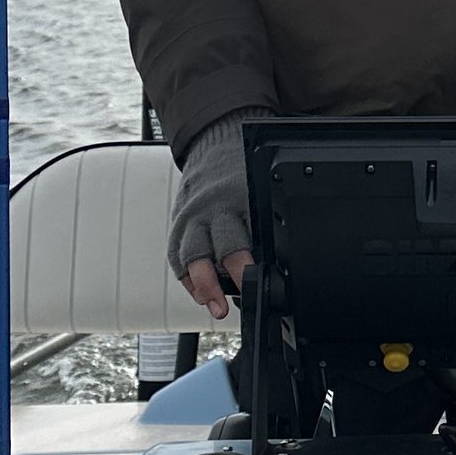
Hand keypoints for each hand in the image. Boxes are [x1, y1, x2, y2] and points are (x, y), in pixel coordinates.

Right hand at [167, 107, 273, 319]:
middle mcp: (211, 209)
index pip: (242, 234)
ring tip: (214, 306)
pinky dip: (187, 278)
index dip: (245, 262)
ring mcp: (191, 217)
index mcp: (238, 199)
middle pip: (212, 245)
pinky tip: (200, 294)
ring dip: (201, 285)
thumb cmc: (241, 176)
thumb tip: (277, 271)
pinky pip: (177, 255)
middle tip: (228, 303)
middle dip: (219, 277)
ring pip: (190, 254)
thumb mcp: (259, 193)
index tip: (254, 282)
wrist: (213, 148)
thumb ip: (263, 227)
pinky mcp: (178, 225)